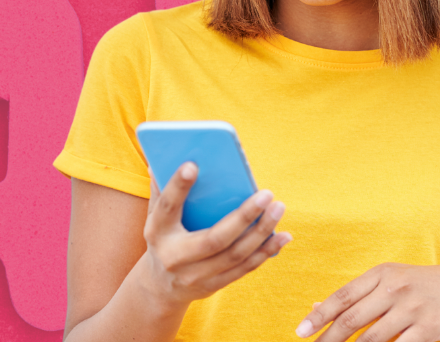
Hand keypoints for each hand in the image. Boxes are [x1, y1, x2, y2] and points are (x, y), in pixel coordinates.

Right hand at [138, 162, 291, 307]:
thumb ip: (163, 188)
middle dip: (243, 217)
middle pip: (214, 239)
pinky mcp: (213, 286)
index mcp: (157, 231)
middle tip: (267, 193)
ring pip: (234, 256)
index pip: (168, 207)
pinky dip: (266, 252)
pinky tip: (283, 236)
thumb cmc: (164, 236)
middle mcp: (174, 257)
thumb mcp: (156, 214)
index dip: (179, 187)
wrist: (160, 286)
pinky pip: (243, 269)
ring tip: (278, 208)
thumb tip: (172, 155)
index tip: (193, 165)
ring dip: (262, 233)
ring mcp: (195, 276)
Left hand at [296, 263, 439, 341]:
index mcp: (382, 273)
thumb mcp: (390, 281)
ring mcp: (411, 308)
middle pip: (352, 320)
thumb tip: (316, 308)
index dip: (320, 316)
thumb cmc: (423, 286)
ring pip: (371, 339)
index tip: (300, 332)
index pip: (343, 296)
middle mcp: (394, 287)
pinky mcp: (427, 328)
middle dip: (328, 340)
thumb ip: (356, 295)